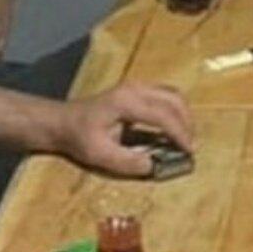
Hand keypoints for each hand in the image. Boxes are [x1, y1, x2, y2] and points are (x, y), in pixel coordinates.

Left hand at [60, 82, 192, 176]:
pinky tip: (170, 130)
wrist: (62, 121)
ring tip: (182, 141)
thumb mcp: (100, 155)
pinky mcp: (135, 90)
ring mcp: (135, 86)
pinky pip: (164, 96)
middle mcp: (133, 89)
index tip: (189, 153)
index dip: (180, 134)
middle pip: (174, 99)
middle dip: (186, 124)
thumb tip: (154, 165)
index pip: (163, 115)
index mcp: (125, 102)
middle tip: (188, 148)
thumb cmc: (78, 137)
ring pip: (172, 95)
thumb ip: (128, 162)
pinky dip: (174, 111)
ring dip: (183, 116)